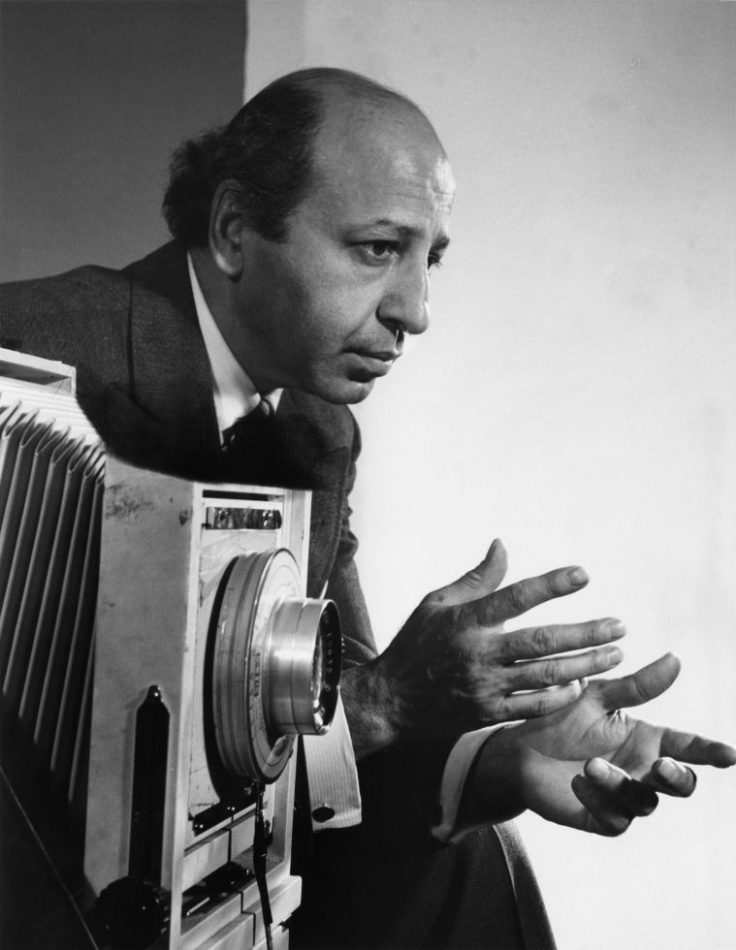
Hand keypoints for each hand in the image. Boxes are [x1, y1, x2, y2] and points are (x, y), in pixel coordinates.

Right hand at [341, 539, 625, 756]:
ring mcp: (484, 686)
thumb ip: (477, 578)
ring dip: (584, 664)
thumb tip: (502, 545)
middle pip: (541, 641)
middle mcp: (478, 654)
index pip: (516, 597)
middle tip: (619, 626)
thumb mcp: (438, 602)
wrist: (392, 700)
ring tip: (615, 655)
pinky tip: (582, 684)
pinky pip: (532, 706)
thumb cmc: (417, 642)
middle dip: (585, 633)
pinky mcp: (487, 713)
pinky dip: (560, 696)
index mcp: (465, 621)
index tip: (583, 575)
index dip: (551, 585)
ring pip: (545, 676)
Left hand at [470, 653, 735, 834]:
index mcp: (647, 739)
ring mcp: (624, 797)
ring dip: (621, 784)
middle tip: (660, 766)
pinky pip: (615, 818)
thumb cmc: (560, 718)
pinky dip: (599, 799)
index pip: (688, 746)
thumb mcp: (597, 697)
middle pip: (680, 783)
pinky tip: (578, 781)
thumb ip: (636, 686)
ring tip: (590, 765)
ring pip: (644, 801)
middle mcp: (642, 770)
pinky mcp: (601, 817)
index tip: (731, 754)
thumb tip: (675, 658)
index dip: (711, 751)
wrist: (518, 749)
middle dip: (677, 778)